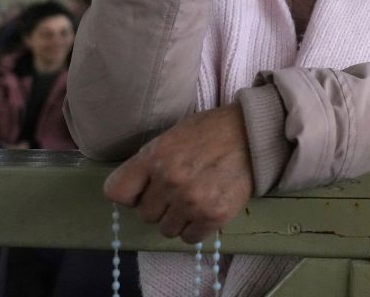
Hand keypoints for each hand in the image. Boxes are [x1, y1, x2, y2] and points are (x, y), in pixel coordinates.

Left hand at [104, 103, 254, 242]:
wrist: (253, 134)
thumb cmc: (210, 132)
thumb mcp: (171, 137)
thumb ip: (149, 163)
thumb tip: (134, 192)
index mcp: (154, 157)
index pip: (116, 192)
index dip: (130, 194)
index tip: (143, 191)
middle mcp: (170, 181)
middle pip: (145, 215)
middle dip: (159, 206)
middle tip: (178, 191)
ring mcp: (191, 201)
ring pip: (166, 230)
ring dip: (177, 219)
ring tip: (194, 200)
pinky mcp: (213, 216)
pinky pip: (190, 238)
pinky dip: (196, 228)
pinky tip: (205, 210)